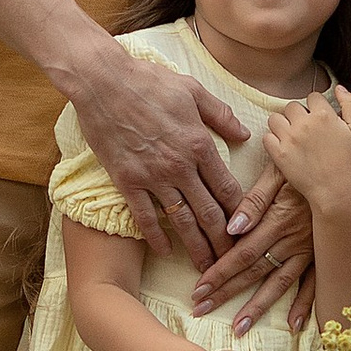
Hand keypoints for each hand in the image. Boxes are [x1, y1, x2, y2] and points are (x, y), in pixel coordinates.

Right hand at [69, 43, 248, 264]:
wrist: (103, 82)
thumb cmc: (149, 81)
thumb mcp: (193, 90)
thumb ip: (221, 115)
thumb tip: (245, 133)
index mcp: (200, 144)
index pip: (228, 188)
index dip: (240, 213)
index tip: (248, 231)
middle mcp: (180, 166)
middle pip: (209, 213)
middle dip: (223, 241)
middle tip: (233, 262)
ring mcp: (152, 176)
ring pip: (180, 221)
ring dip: (195, 248)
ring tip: (206, 269)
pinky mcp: (127, 180)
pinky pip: (145, 216)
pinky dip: (156, 237)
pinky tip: (164, 252)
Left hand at [190, 170, 312, 324]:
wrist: (346, 168)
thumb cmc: (307, 166)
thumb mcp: (278, 172)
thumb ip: (255, 201)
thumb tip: (232, 228)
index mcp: (278, 220)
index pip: (241, 252)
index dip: (219, 272)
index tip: (198, 289)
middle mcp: (293, 241)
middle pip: (254, 272)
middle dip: (226, 292)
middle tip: (202, 309)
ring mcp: (310, 251)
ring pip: (279, 284)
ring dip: (257, 307)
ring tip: (239, 327)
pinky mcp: (324, 254)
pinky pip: (313, 284)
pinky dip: (303, 305)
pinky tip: (292, 325)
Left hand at [263, 84, 350, 217]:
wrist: (338, 192)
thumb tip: (339, 87)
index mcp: (324, 115)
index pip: (313, 96)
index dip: (316, 107)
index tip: (319, 119)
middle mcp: (304, 123)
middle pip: (292, 106)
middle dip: (298, 115)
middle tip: (306, 130)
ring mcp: (290, 139)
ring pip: (275, 119)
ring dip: (282, 125)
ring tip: (292, 136)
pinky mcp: (279, 155)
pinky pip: (267, 138)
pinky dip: (273, 141)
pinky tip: (284, 147)